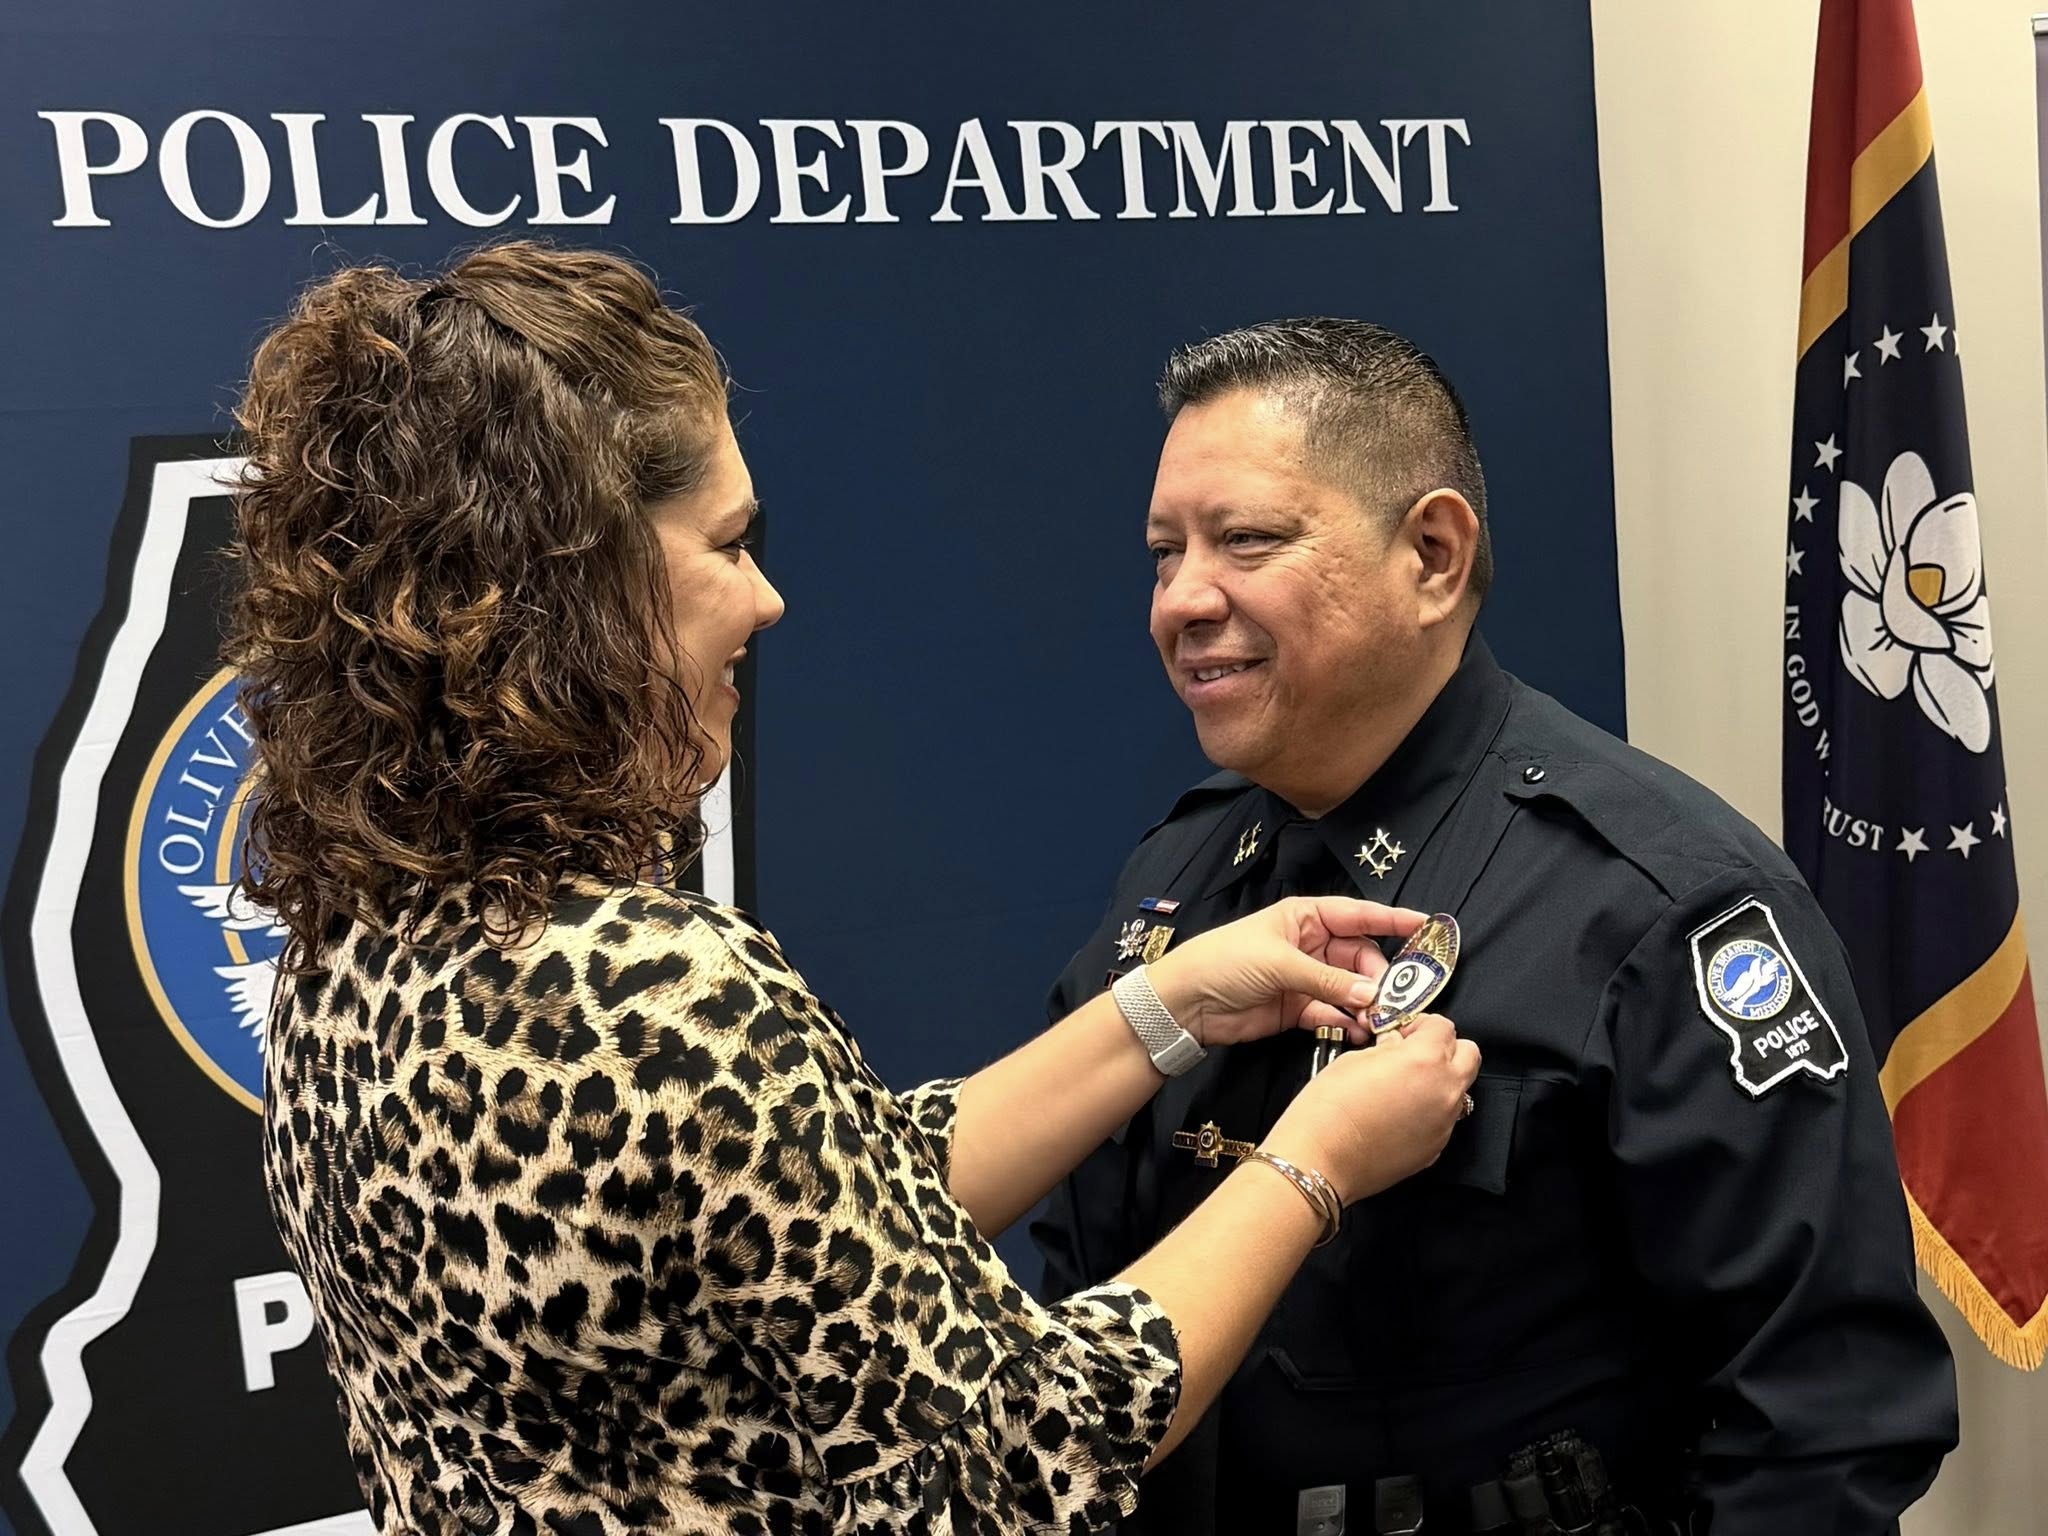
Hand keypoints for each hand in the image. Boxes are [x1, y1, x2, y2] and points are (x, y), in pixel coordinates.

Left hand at [1144, 896, 1425, 1048]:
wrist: (1186, 1001)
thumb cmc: (1225, 961)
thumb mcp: (1279, 963)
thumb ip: (1328, 979)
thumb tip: (1373, 993)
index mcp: (1305, 917)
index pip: (1358, 914)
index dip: (1392, 919)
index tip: (1426, 926)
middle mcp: (1310, 945)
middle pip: (1360, 957)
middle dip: (1380, 976)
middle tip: (1393, 999)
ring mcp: (1305, 977)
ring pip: (1351, 987)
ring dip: (1366, 1003)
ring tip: (1379, 1021)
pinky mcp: (1298, 1008)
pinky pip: (1333, 1012)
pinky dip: (1347, 1021)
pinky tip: (1358, 1032)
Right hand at [1260, 1015, 1479, 1204]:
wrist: (1321, 1158)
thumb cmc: (1329, 1108)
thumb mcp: (1354, 1060)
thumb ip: (1387, 1049)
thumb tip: (1396, 1046)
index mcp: (1426, 1058)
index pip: (1444, 1027)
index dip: (1422, 1025)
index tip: (1405, 1032)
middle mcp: (1444, 1089)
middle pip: (1469, 1055)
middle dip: (1444, 1049)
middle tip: (1414, 1053)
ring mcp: (1444, 1122)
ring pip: (1459, 1090)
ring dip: (1439, 1081)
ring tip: (1403, 1087)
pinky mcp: (1436, 1148)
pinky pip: (1444, 1119)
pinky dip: (1429, 1111)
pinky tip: (1398, 1115)